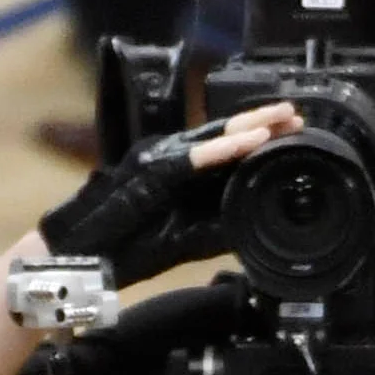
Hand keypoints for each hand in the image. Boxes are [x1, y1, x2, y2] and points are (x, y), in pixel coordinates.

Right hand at [37, 103, 296, 283]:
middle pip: (222, 133)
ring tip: (281, 120)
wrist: (78, 258)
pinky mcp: (149, 171)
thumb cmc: (122, 248)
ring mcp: (157, 158)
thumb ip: (214, 230)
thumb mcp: (181, 241)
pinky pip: (193, 157)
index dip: (257, 140)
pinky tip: (250, 142)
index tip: (289, 134)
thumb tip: (251, 227)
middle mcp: (167, 155)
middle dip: (262, 123)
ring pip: (211, 137)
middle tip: (295, 116)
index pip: (222, 149)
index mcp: (175, 170)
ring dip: (249, 127)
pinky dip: (223, 149)